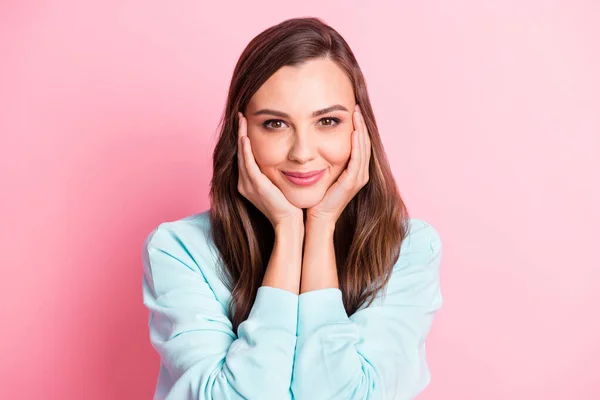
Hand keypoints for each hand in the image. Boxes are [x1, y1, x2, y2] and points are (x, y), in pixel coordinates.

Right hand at [237, 112, 302, 227]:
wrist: (288, 223)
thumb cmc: (288, 207)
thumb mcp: (278, 187)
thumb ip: (274, 175)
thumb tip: (283, 162)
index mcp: (248, 184)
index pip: (244, 158)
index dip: (243, 140)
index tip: (245, 125)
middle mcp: (244, 184)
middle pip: (239, 154)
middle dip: (239, 133)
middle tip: (240, 116)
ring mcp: (248, 185)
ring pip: (242, 155)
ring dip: (241, 136)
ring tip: (241, 120)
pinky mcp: (255, 185)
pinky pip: (248, 163)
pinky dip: (246, 149)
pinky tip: (246, 137)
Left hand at [306, 104, 371, 223]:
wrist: (318, 218)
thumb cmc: (319, 197)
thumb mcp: (325, 174)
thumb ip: (326, 160)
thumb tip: (317, 145)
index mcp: (356, 171)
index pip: (361, 144)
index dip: (359, 127)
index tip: (352, 112)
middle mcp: (361, 174)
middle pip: (365, 143)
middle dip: (361, 124)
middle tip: (356, 107)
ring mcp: (358, 179)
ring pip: (364, 149)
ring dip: (361, 130)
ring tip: (357, 114)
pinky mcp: (351, 182)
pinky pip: (357, 160)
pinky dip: (357, 145)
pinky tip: (354, 133)